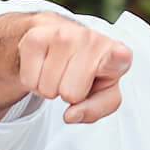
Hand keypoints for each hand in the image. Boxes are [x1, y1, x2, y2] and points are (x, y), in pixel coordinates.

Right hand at [15, 17, 132, 125]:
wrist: (62, 39)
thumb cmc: (91, 72)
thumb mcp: (104, 95)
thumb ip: (95, 110)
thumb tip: (70, 115)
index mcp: (117, 55)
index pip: (118, 57)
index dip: (118, 58)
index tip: (120, 55)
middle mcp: (91, 39)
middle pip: (70, 94)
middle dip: (70, 95)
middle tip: (75, 79)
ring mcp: (62, 34)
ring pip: (48, 90)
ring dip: (52, 87)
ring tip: (61, 71)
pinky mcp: (36, 37)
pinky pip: (29, 82)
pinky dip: (35, 82)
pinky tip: (46, 66)